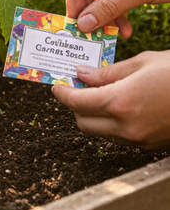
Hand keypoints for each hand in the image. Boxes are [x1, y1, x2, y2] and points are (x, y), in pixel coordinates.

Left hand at [52, 52, 169, 148]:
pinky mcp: (151, 146)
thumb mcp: (143, 63)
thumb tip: (82, 75)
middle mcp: (127, 127)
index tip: (57, 83)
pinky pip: (119, 136)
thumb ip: (108, 72)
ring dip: (92, 114)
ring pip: (100, 132)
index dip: (62, 92)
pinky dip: (111, 122)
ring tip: (96, 93)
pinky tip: (117, 104)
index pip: (75, 102)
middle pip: (82, 121)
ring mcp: (140, 140)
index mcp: (120, 102)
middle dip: (74, 104)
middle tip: (76, 85)